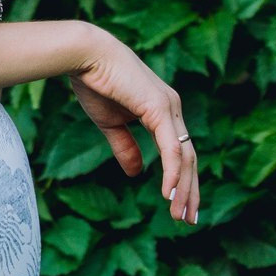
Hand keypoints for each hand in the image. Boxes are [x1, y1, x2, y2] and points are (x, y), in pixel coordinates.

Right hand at [63, 24, 198, 224]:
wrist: (85, 56)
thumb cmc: (95, 83)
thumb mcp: (111, 124)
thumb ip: (126, 147)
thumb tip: (137, 174)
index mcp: (163, 111)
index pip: (180, 152)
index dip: (181, 181)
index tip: (179, 206)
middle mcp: (173, 109)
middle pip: (189, 158)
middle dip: (190, 191)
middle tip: (189, 220)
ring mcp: (170, 108)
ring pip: (185, 157)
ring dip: (184, 189)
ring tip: (180, 215)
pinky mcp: (160, 109)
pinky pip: (171, 149)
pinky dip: (172, 173)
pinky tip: (169, 194)